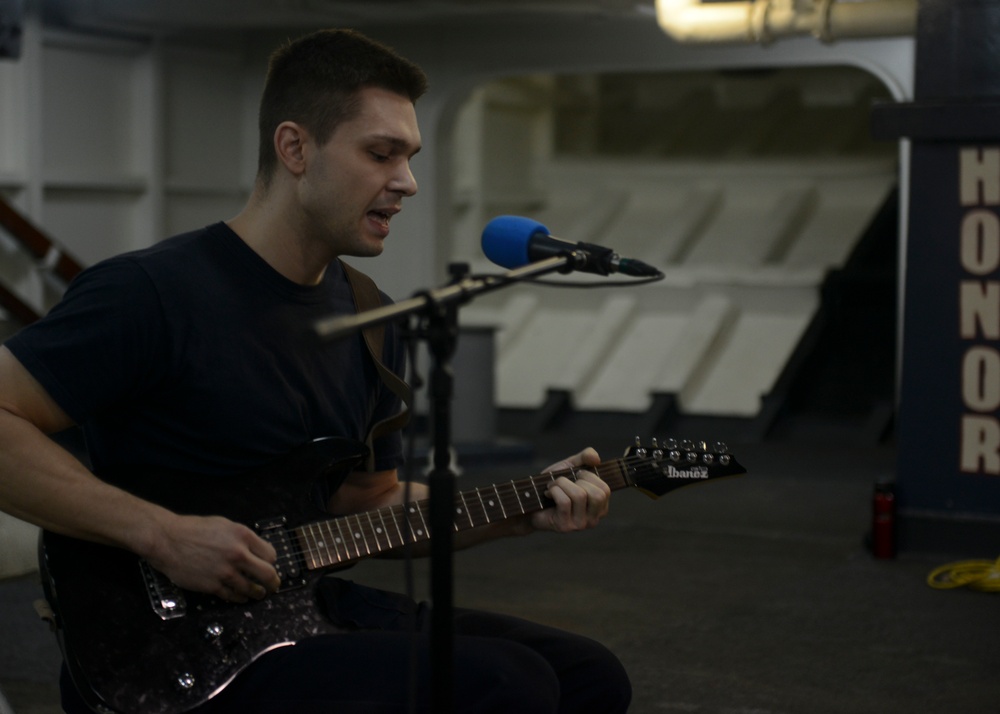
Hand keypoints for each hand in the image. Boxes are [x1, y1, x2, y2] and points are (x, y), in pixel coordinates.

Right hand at [145, 514, 281, 602]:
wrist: (168, 540)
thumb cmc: (193, 530)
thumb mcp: (224, 525)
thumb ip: (242, 538)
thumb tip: (254, 550)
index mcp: (243, 536)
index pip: (270, 554)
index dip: (271, 562)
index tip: (269, 565)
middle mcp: (238, 554)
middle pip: (267, 574)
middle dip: (273, 582)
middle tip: (274, 586)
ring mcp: (226, 572)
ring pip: (250, 588)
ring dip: (257, 593)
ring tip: (259, 594)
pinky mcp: (213, 585)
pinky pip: (232, 596)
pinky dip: (239, 598)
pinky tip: (241, 597)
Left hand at [530, 447, 608, 533]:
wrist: (530, 502)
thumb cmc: (554, 485)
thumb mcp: (571, 467)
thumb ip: (585, 458)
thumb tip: (596, 458)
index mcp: (600, 507)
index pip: (605, 490)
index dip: (590, 476)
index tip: (576, 474)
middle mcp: (593, 519)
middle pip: (597, 495)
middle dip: (578, 481)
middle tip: (564, 480)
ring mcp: (579, 525)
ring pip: (579, 496)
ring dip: (562, 484)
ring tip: (553, 485)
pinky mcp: (565, 526)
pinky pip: (565, 502)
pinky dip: (554, 491)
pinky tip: (548, 493)